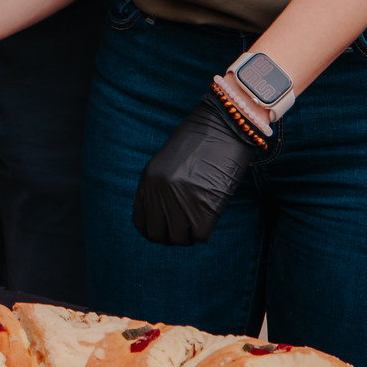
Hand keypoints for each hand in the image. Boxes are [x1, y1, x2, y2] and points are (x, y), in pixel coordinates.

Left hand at [132, 91, 261, 245]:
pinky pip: (199, 236)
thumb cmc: (201, 141)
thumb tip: (165, 218)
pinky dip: (204, 231)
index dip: (155, 229)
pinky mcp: (203, 207)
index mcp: (148, 180)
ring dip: (189, 234)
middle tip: (186, 226)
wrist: (225, 126)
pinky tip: (209, 216)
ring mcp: (180, 200)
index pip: (141, 223)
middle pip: (158, 235)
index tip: (168, 227)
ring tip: (199, 219)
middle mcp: (159, 192)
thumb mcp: (169, 163)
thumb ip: (161, 188)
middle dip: (172, 235)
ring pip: (179, 239)